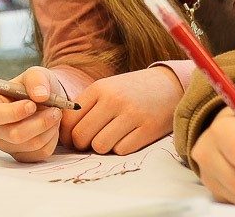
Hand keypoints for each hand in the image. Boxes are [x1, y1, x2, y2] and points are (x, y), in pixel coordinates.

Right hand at [0, 66, 64, 162]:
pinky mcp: (23, 155)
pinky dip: (52, 139)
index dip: (13, 112)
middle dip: (40, 122)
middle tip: (55, 110)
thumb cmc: (36, 87)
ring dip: (49, 128)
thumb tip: (40, 95)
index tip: (32, 104)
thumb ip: (36, 80)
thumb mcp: (36, 74)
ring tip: (55, 114)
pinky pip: (41, 153)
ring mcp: (8, 144)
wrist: (49, 101)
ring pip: (32, 145)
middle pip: (14, 135)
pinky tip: (52, 127)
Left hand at [60, 66, 182, 154]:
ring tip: (109, 138)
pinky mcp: (148, 129)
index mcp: (99, 88)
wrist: (169, 84)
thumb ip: (87, 106)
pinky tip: (126, 138)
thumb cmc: (131, 90)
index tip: (71, 139)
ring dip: (102, 147)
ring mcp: (131, 114)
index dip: (66, 134)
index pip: (69, 119)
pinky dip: (120, 149)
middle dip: (81, 145)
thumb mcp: (108, 88)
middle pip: (81, 135)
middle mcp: (114, 100)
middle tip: (89, 143)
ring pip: (100, 146)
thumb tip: (65, 133)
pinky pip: (121, 150)